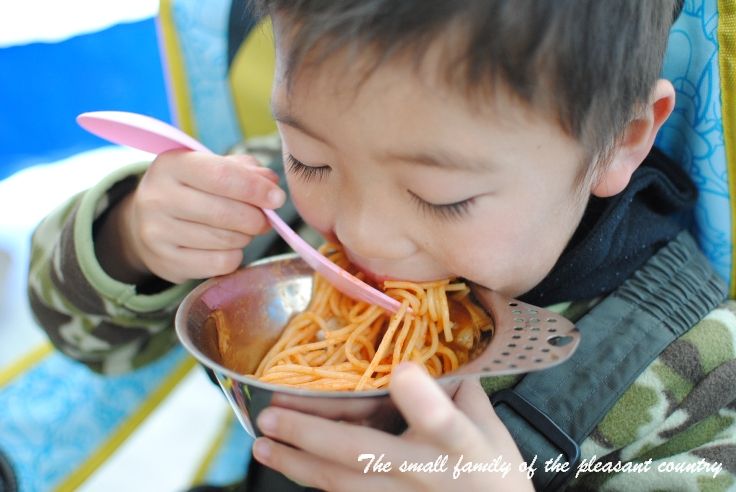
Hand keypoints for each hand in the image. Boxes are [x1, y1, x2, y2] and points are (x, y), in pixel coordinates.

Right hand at [96, 150, 285, 283]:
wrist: (146, 222)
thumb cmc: (191, 189)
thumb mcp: (212, 168)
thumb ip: (245, 170)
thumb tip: (271, 182)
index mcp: (171, 165)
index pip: (221, 175)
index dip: (255, 189)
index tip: (277, 198)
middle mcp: (158, 197)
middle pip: (224, 212)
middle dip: (255, 218)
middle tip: (265, 219)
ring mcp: (157, 232)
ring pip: (224, 240)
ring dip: (245, 237)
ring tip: (243, 230)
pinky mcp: (166, 262)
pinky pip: (219, 263)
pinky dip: (234, 256)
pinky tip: (228, 248)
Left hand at [251, 363, 534, 491]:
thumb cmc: (495, 471)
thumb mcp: (489, 425)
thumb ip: (455, 389)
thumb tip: (416, 353)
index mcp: (461, 443)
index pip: (444, 422)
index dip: (423, 401)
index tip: (404, 372)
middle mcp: (425, 470)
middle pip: (364, 453)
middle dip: (313, 434)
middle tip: (270, 417)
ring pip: (341, 482)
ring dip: (297, 463)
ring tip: (263, 444)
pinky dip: (313, 478)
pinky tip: (288, 462)